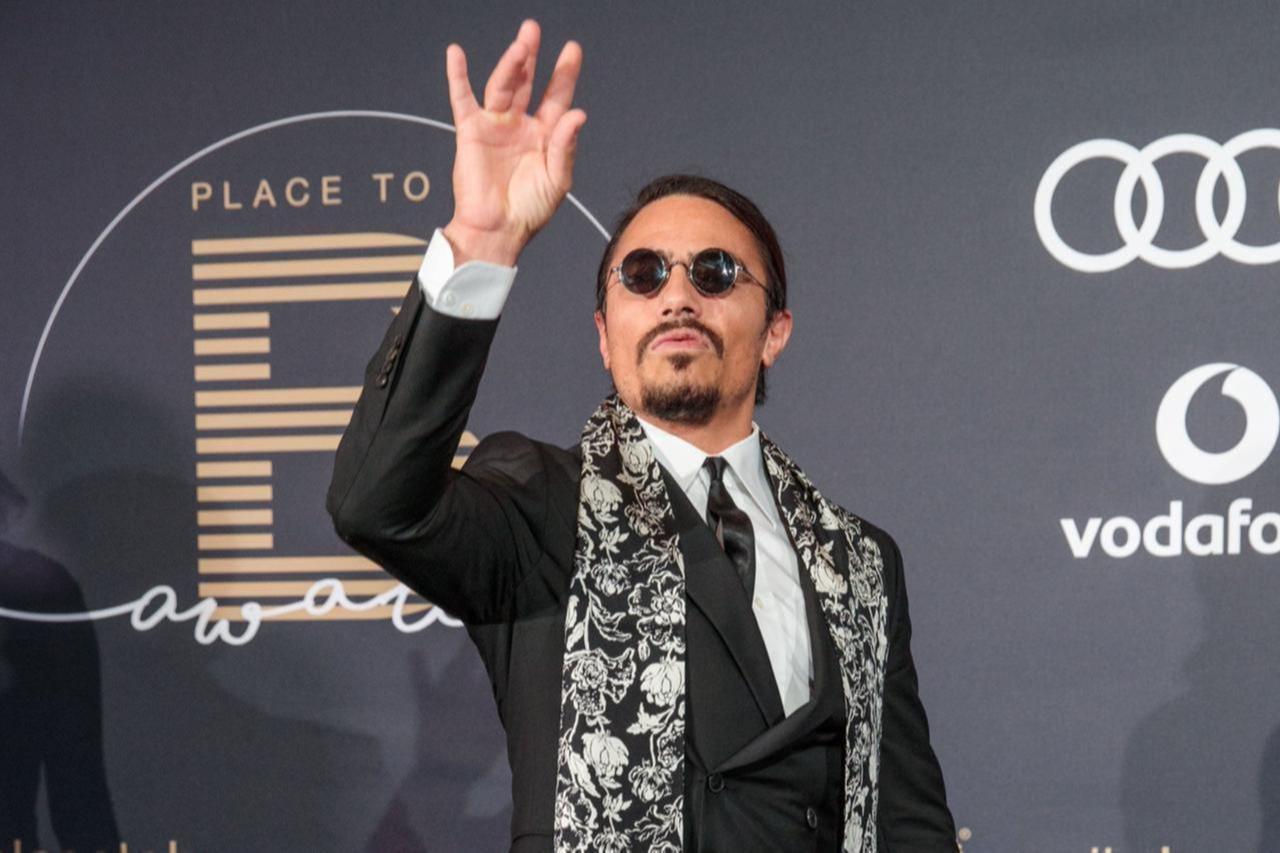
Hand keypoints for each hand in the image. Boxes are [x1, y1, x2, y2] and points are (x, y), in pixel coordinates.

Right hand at [442, 19, 586, 265]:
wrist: (498, 229)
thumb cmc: (530, 210)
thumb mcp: (557, 178)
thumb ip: (566, 145)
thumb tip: (578, 114)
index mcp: (545, 135)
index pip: (556, 97)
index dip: (564, 74)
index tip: (572, 50)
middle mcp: (520, 125)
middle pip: (528, 83)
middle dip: (532, 56)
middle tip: (533, 30)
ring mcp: (495, 125)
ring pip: (502, 87)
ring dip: (509, 65)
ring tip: (520, 45)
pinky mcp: (471, 131)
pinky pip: (462, 99)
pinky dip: (458, 76)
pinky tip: (456, 54)